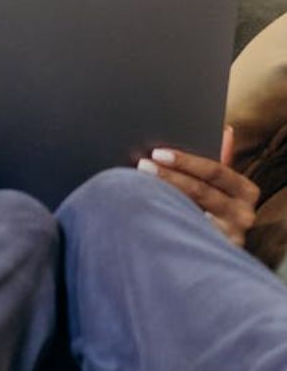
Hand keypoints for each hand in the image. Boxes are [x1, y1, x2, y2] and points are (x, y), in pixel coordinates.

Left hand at [139, 148, 259, 246]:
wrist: (211, 250)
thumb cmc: (210, 206)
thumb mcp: (216, 183)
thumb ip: (218, 159)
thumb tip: (226, 130)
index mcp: (245, 191)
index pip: (216, 171)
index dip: (186, 161)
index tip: (158, 153)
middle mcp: (243, 215)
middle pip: (202, 192)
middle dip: (169, 177)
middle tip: (142, 165)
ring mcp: (229, 237)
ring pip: (190, 214)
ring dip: (162, 198)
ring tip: (136, 187)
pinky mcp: (211, 252)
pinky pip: (184, 236)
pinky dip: (163, 222)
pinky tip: (144, 214)